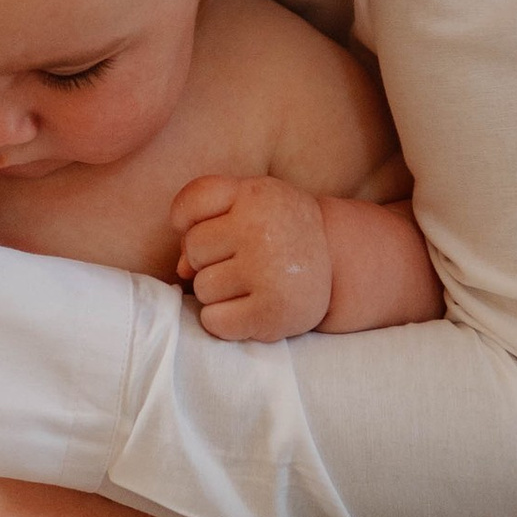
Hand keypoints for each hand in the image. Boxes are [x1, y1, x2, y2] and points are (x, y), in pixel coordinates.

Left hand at [172, 174, 331, 340]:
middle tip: (240, 259)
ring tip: (249, 284)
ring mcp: (266, 271)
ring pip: (202, 288)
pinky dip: (224, 321)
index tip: (206, 227)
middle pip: (193, 249)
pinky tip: (248, 308)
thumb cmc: (279, 231)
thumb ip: (207, 225)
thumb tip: (181, 270)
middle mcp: (260, 228)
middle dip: (206, 259)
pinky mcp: (272, 312)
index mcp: (254, 195)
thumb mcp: (250, 207)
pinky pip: (214, 321)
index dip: (186, 219)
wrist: (336, 261)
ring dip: (217, 293)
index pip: (192, 201)